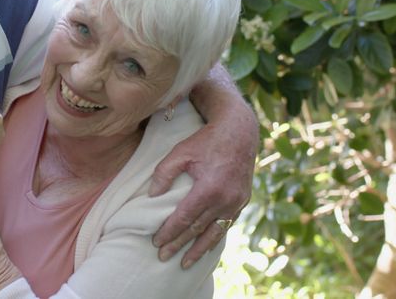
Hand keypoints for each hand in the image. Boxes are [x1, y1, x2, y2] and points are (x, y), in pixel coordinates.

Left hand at [149, 120, 254, 268]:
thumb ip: (164, 173)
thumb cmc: (206, 140)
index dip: (169, 232)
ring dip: (199, 250)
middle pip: (197, 229)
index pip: (184, 218)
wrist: (239, 132)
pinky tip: (206, 246)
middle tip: (163, 256)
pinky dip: (214, 237)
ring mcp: (237, 202)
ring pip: (215, 233)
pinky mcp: (243, 201)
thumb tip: (152, 196)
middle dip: (179, 245)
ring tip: (185, 263)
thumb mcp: (180, 152)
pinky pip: (227, 224)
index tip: (156, 242)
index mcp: (209, 188)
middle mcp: (225, 199)